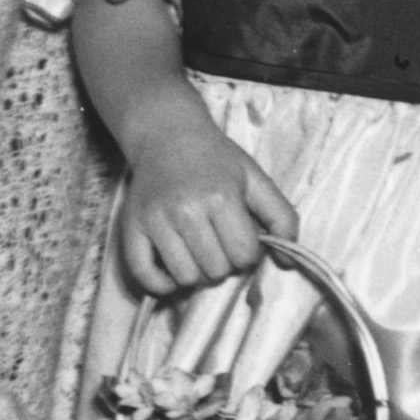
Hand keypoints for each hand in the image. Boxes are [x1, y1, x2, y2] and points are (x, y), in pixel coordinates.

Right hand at [112, 111, 295, 295]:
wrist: (169, 135)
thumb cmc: (217, 160)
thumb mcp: (257, 180)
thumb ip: (282, 218)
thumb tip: (287, 263)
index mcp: (220, 198)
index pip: (244, 256)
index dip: (247, 252)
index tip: (240, 237)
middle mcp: (186, 211)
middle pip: (216, 270)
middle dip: (224, 262)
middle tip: (218, 240)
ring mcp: (156, 221)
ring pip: (186, 277)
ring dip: (197, 272)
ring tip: (198, 250)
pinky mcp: (132, 228)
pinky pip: (145, 277)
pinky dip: (162, 284)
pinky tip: (173, 272)